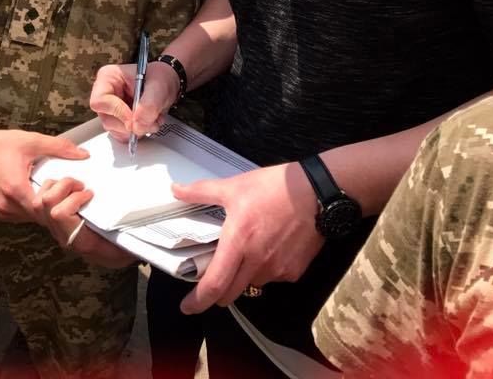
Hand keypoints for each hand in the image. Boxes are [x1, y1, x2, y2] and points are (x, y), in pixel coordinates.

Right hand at [0, 113, 87, 222]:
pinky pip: (21, 215)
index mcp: (15, 189)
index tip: (75, 187)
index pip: (46, 208)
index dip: (63, 199)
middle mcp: (6, 205)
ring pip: (31, 218)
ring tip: (59, 191)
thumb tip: (83, 154)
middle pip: (41, 216)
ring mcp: (1, 211)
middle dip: (58, 205)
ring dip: (46, 208)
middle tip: (72, 190)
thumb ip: (59, 147)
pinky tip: (40, 193)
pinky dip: (33, 208)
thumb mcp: (31, 141)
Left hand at [35, 178, 135, 268]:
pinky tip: (69, 190)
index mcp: (79, 240)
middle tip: (81, 185)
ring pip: (39, 202)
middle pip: (45, 204)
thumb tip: (129, 208)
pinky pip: (41, 202)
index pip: (59, 215)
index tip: (90, 194)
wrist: (116, 256)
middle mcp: (63, 235)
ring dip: (55, 186)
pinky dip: (52, 189)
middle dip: (62, 186)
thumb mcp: (125, 238)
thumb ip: (121, 224)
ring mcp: (56, 229)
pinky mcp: (54, 222)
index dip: (73, 199)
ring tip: (74, 185)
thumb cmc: (122, 246)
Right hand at [90, 61, 179, 141]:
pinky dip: (138, 133)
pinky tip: (148, 122)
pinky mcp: (119, 122)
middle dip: (131, 125)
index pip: (100, 101)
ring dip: (137, 130)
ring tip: (152, 119)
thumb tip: (137, 125)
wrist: (167, 85)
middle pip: (107, 120)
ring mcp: (111, 110)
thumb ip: (149, 104)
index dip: (117, 111)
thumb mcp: (159, 86)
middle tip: (150, 120)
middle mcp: (106, 95)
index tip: (135, 116)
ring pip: (116, 130)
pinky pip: (123, 136)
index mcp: (108, 78)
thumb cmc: (160, 78)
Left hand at [172, 163, 323, 313]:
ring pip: (251, 284)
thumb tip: (175, 189)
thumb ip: (202, 192)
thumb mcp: (234, 186)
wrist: (316, 193)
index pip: (214, 284)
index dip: (198, 301)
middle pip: (230, 293)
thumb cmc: (273, 187)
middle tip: (213, 276)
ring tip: (245, 252)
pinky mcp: (294, 272)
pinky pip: (272, 278)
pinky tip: (269, 248)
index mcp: (238, 242)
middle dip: (218, 291)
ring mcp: (277, 270)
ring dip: (242, 277)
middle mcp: (256, 262)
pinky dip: (265, 270)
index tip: (186, 307)